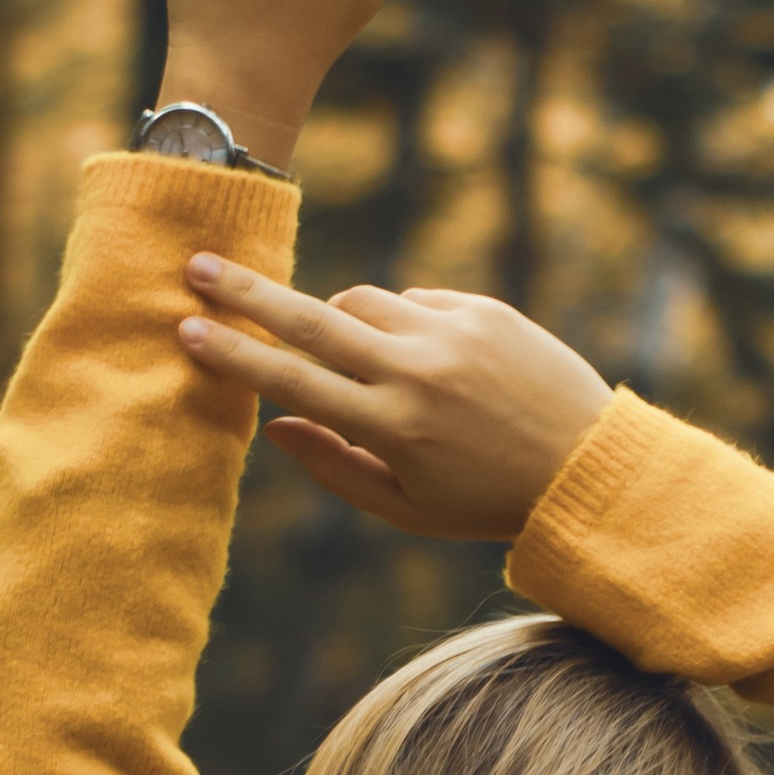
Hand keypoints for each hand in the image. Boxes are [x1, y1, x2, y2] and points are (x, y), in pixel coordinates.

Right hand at [176, 262, 611, 542]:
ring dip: (339, 320)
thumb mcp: (406, 509)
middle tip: (199, 265)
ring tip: (361, 361)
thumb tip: (274, 423)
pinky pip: (415, 302)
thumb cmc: (485, 502)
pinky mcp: (484, 309)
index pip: (291, 380)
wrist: (586, 467)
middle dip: (247, 291)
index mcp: (393, 428)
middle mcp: (418, 372)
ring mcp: (453, 333)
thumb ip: (335, 466)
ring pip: (362, 300)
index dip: (234, 353)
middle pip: (311, 318)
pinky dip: (404, 326)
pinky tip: (433, 366)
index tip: (187, 328)